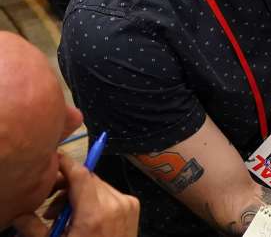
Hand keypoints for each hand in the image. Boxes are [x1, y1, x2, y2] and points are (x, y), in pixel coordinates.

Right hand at [10, 154, 138, 236]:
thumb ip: (35, 228)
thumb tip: (20, 213)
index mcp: (95, 213)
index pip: (80, 174)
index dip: (65, 164)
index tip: (52, 159)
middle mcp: (115, 204)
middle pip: (87, 179)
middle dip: (65, 187)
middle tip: (49, 207)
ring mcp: (127, 204)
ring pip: (97, 185)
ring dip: (79, 194)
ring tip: (64, 216)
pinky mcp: (133, 206)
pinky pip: (109, 193)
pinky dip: (94, 199)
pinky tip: (83, 216)